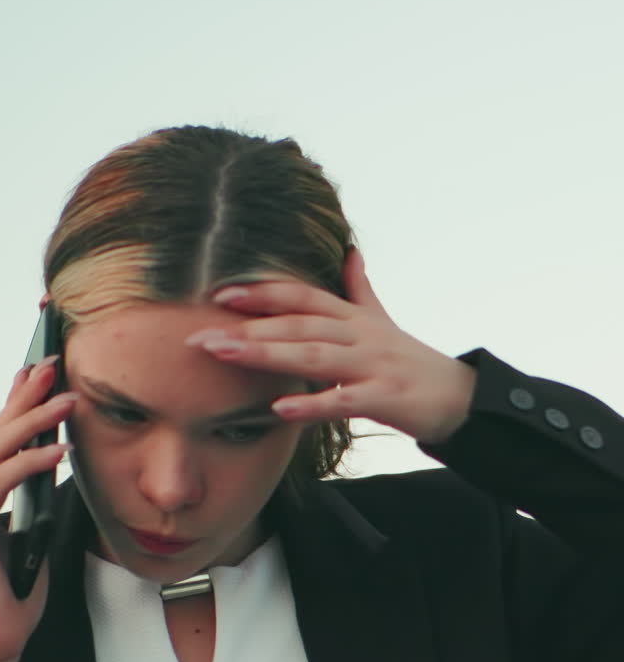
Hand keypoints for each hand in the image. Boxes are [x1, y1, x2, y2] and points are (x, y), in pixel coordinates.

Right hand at [0, 358, 76, 661]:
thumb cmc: (13, 595)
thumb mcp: (33, 538)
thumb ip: (36, 502)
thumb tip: (58, 465)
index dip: (13, 402)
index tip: (35, 371)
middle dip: (23, 397)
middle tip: (51, 365)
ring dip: (33, 422)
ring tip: (67, 401)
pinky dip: (29, 464)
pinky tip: (58, 450)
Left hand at [186, 249, 475, 443]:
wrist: (462, 397)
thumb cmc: (414, 361)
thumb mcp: (384, 320)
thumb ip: (360, 288)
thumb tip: (349, 251)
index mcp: (354, 317)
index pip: (302, 297)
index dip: (262, 292)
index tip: (218, 295)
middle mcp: (361, 335)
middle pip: (299, 324)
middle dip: (248, 328)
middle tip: (200, 337)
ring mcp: (375, 364)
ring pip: (314, 356)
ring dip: (267, 355)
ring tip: (226, 357)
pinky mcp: (388, 398)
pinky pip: (345, 401)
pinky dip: (312, 404)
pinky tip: (279, 409)